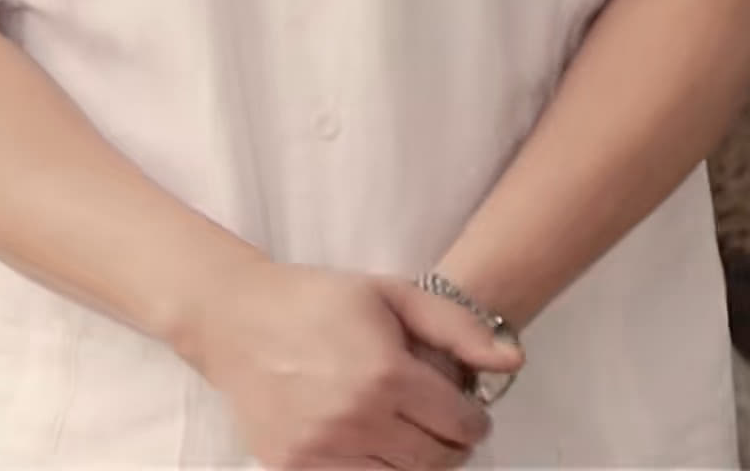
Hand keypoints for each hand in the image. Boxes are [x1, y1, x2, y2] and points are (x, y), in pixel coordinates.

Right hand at [173, 259, 498, 468]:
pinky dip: (376, 470)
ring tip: (411, 434)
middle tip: (446, 427)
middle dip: (452, 446)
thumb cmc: (317, 302)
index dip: (475, 420)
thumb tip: (513, 361)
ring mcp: (322, 449)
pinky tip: (375, 444)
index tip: (470, 412)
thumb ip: (458, 329)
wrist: (236, 322)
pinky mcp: (294, 467)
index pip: (460, 424)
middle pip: (435, 461)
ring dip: (416, 463)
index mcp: (386, 374)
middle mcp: (356, 418)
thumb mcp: (393, 295)